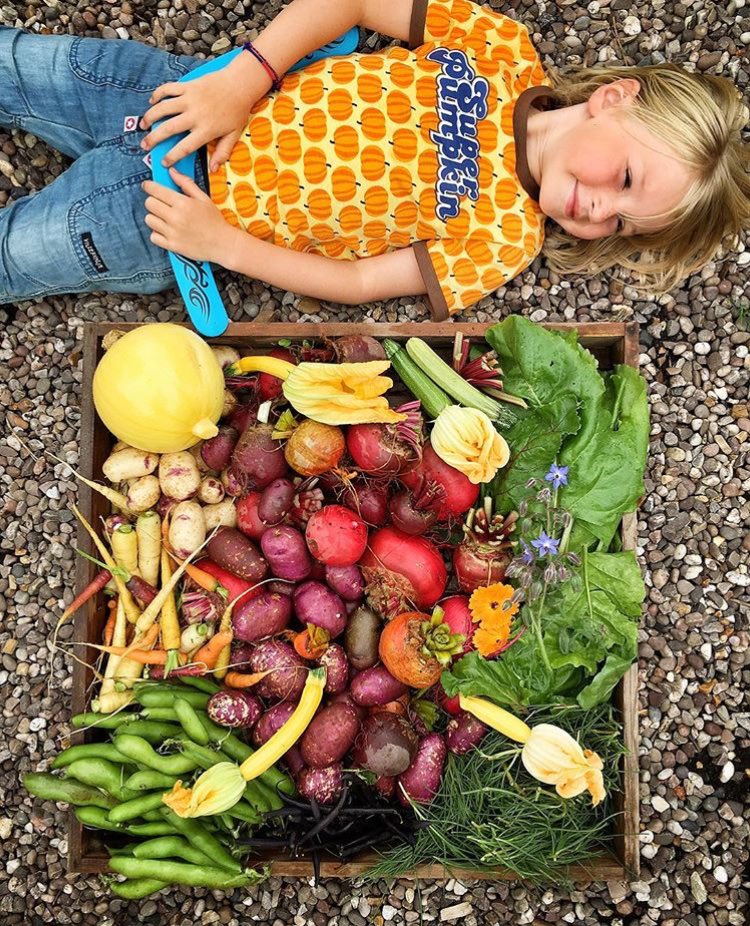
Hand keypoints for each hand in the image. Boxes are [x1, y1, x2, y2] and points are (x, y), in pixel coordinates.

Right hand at [140, 62, 265, 169]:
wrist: (239, 84)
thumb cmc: (237, 111)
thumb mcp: (233, 135)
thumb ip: (222, 152)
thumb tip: (213, 169)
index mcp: (206, 130)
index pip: (185, 147)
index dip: (172, 156)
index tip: (163, 162)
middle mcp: (195, 115)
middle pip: (168, 129)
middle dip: (154, 138)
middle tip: (145, 145)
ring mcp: (189, 99)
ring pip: (163, 108)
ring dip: (150, 117)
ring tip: (143, 125)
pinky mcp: (187, 86)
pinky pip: (167, 89)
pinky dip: (157, 95)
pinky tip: (152, 102)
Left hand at [142, 167, 237, 264]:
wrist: (223, 244)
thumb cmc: (215, 221)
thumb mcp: (203, 198)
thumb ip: (186, 183)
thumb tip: (172, 171)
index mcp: (183, 203)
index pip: (155, 190)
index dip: (149, 186)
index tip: (147, 186)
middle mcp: (175, 217)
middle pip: (149, 204)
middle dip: (153, 201)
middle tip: (161, 204)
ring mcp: (173, 233)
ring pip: (149, 220)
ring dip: (155, 217)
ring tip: (165, 219)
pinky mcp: (172, 245)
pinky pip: (153, 237)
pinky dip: (157, 234)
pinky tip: (167, 231)